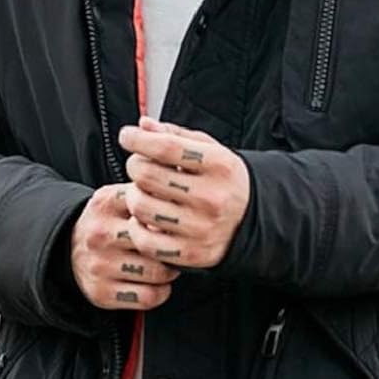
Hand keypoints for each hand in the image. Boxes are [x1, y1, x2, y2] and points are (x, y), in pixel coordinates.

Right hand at [70, 182, 181, 309]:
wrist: (67, 250)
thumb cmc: (107, 223)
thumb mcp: (119, 199)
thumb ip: (148, 194)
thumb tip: (186, 200)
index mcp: (106, 203)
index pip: (151, 205)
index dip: (171, 215)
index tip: (179, 220)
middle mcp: (100, 234)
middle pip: (157, 241)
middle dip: (174, 246)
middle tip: (179, 247)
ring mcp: (100, 265)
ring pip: (157, 272)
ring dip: (170, 271)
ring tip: (167, 265)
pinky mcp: (102, 293)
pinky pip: (148, 297)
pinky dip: (160, 292)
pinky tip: (156, 284)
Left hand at [118, 115, 250, 268]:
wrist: (251, 221)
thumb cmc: (223, 181)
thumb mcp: (210, 151)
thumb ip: (176, 136)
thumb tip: (142, 125)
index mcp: (220, 166)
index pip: (167, 147)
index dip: (139, 139)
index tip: (126, 136)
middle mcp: (212, 197)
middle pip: (148, 176)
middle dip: (135, 166)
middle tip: (138, 166)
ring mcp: (201, 228)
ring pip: (141, 207)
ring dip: (133, 196)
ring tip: (142, 192)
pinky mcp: (191, 253)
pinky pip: (146, 241)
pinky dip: (137, 228)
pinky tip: (144, 219)